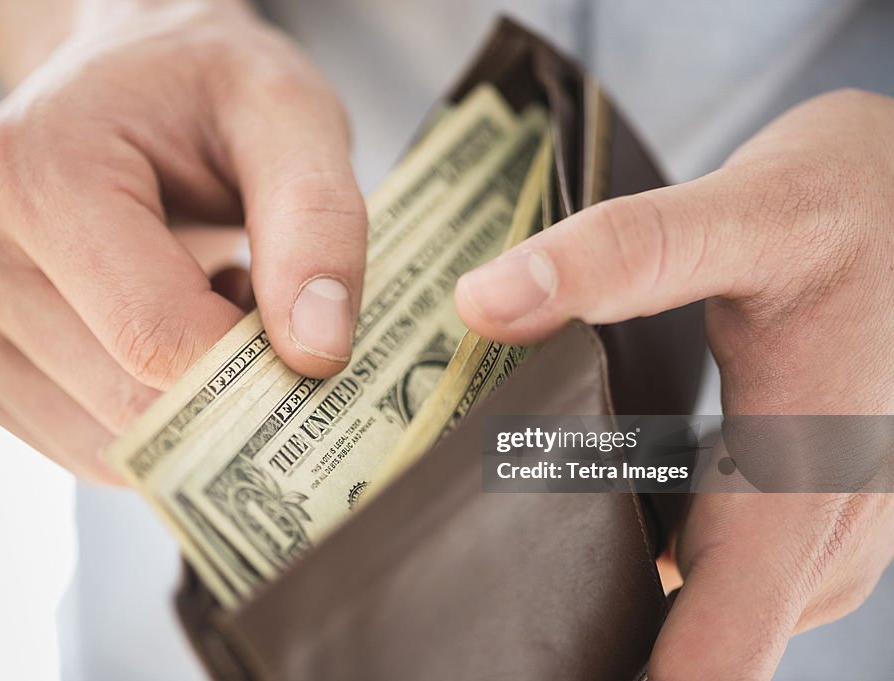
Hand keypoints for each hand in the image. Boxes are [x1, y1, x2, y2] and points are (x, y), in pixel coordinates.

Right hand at [0, 0, 366, 482]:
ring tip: (198, 299)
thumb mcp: (287, 113)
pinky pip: (81, 445)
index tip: (305, 337)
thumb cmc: (199, 90)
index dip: (254, 365)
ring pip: (106, 443)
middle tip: (248, 298)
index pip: (156, 338)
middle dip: (221, 384)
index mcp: (35, 173)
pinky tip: (153, 331)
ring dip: (182, 401)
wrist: (120, 83)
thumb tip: (317, 352)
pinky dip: (140, 413)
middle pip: (128, 403)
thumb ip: (318, 221)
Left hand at [455, 88, 893, 678]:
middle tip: (497, 628)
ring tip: (526, 589)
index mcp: (802, 489)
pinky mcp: (813, 503)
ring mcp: (827, 525)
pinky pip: (737, 574)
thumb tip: (483, 302)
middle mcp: (825, 533)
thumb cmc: (853, 202)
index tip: (533, 667)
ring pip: (722, 618)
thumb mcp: (743, 212)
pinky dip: (668, 571)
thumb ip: (622, 254)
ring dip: (635, 618)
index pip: (715, 658)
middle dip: (607, 653)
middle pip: (706, 653)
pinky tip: (600, 530)